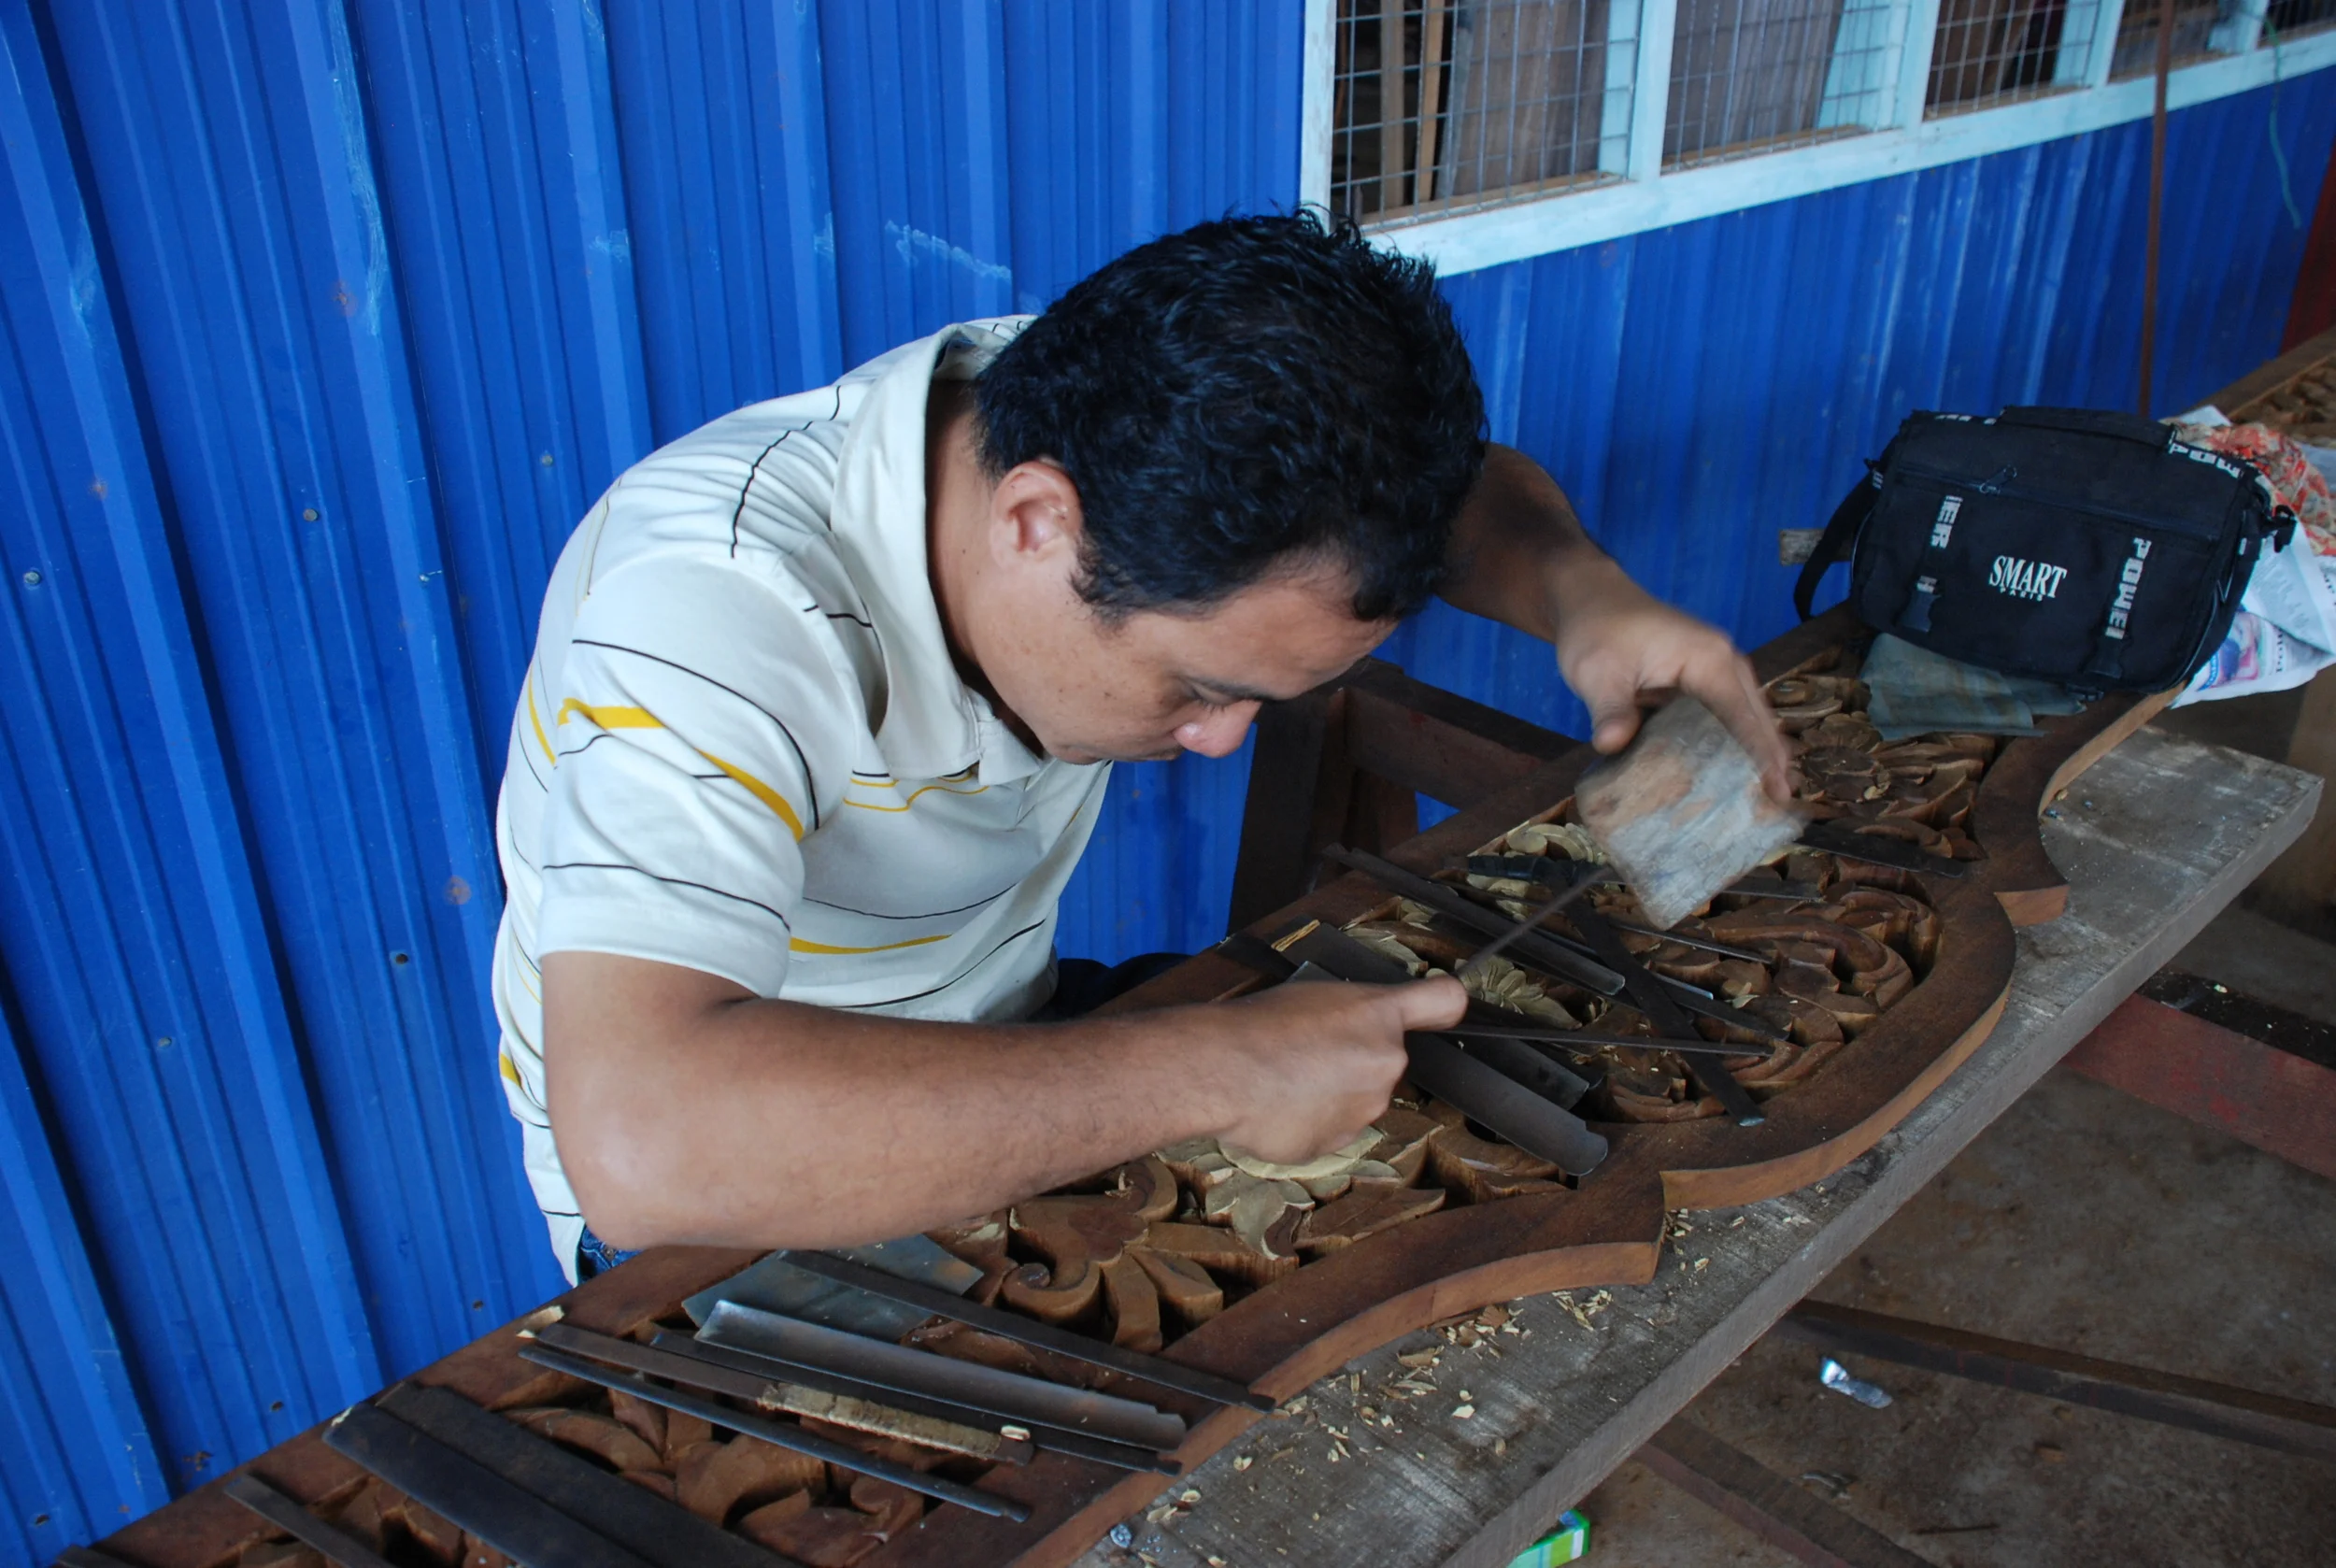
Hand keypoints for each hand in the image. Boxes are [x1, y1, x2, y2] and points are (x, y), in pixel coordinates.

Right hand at [1200, 976, 1465, 1164]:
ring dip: (1329, 1094)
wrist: (1223, 1070)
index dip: (1445, 1005)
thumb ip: (1352, 1013)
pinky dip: (1307, 1122)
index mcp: (1380, 1015)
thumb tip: (1352, 1026)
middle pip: (1382, 1061)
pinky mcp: (1337, 1144)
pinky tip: (1277, 1106)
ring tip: (1284, 1079)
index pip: (1443, 1001)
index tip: (1445, 1010)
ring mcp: (1365, 1108)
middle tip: (1307, 1051)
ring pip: (1356, 1099)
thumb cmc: (1258, 1025)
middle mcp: (1386, 1062)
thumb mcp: (1312, 994)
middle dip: (1353, 1060)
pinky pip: (1328, 1130)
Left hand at [1552, 557, 1792, 800]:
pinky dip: (1737, 742)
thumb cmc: (1596, 630)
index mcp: (1709, 659)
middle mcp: (1723, 663)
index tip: (1775, 788)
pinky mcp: (1703, 682)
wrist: (1589, 600)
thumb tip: (1612, 744)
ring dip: (1759, 752)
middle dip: (1771, 758)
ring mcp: (1716, 671)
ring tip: (1770, 796)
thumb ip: (1609, 709)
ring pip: (1748, 716)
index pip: (1741, 714)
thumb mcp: (1597, 671)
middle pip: (1757, 717)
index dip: (1758, 753)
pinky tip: (1736, 773)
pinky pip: (1728, 715)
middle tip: (1780, 802)